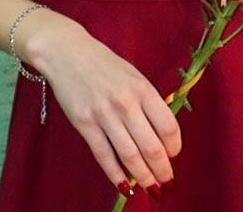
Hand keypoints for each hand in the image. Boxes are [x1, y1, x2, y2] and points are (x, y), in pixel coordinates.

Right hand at [26, 21, 180, 195]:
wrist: (67, 52)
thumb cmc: (103, 64)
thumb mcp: (132, 75)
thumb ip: (147, 101)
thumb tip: (161, 134)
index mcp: (142, 88)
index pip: (168, 126)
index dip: (175, 148)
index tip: (174, 156)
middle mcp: (126, 102)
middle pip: (152, 147)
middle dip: (163, 171)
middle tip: (167, 183)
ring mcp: (104, 114)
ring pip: (130, 156)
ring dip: (144, 177)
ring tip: (152, 189)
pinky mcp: (84, 124)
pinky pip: (104, 156)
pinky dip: (116, 175)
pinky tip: (125, 186)